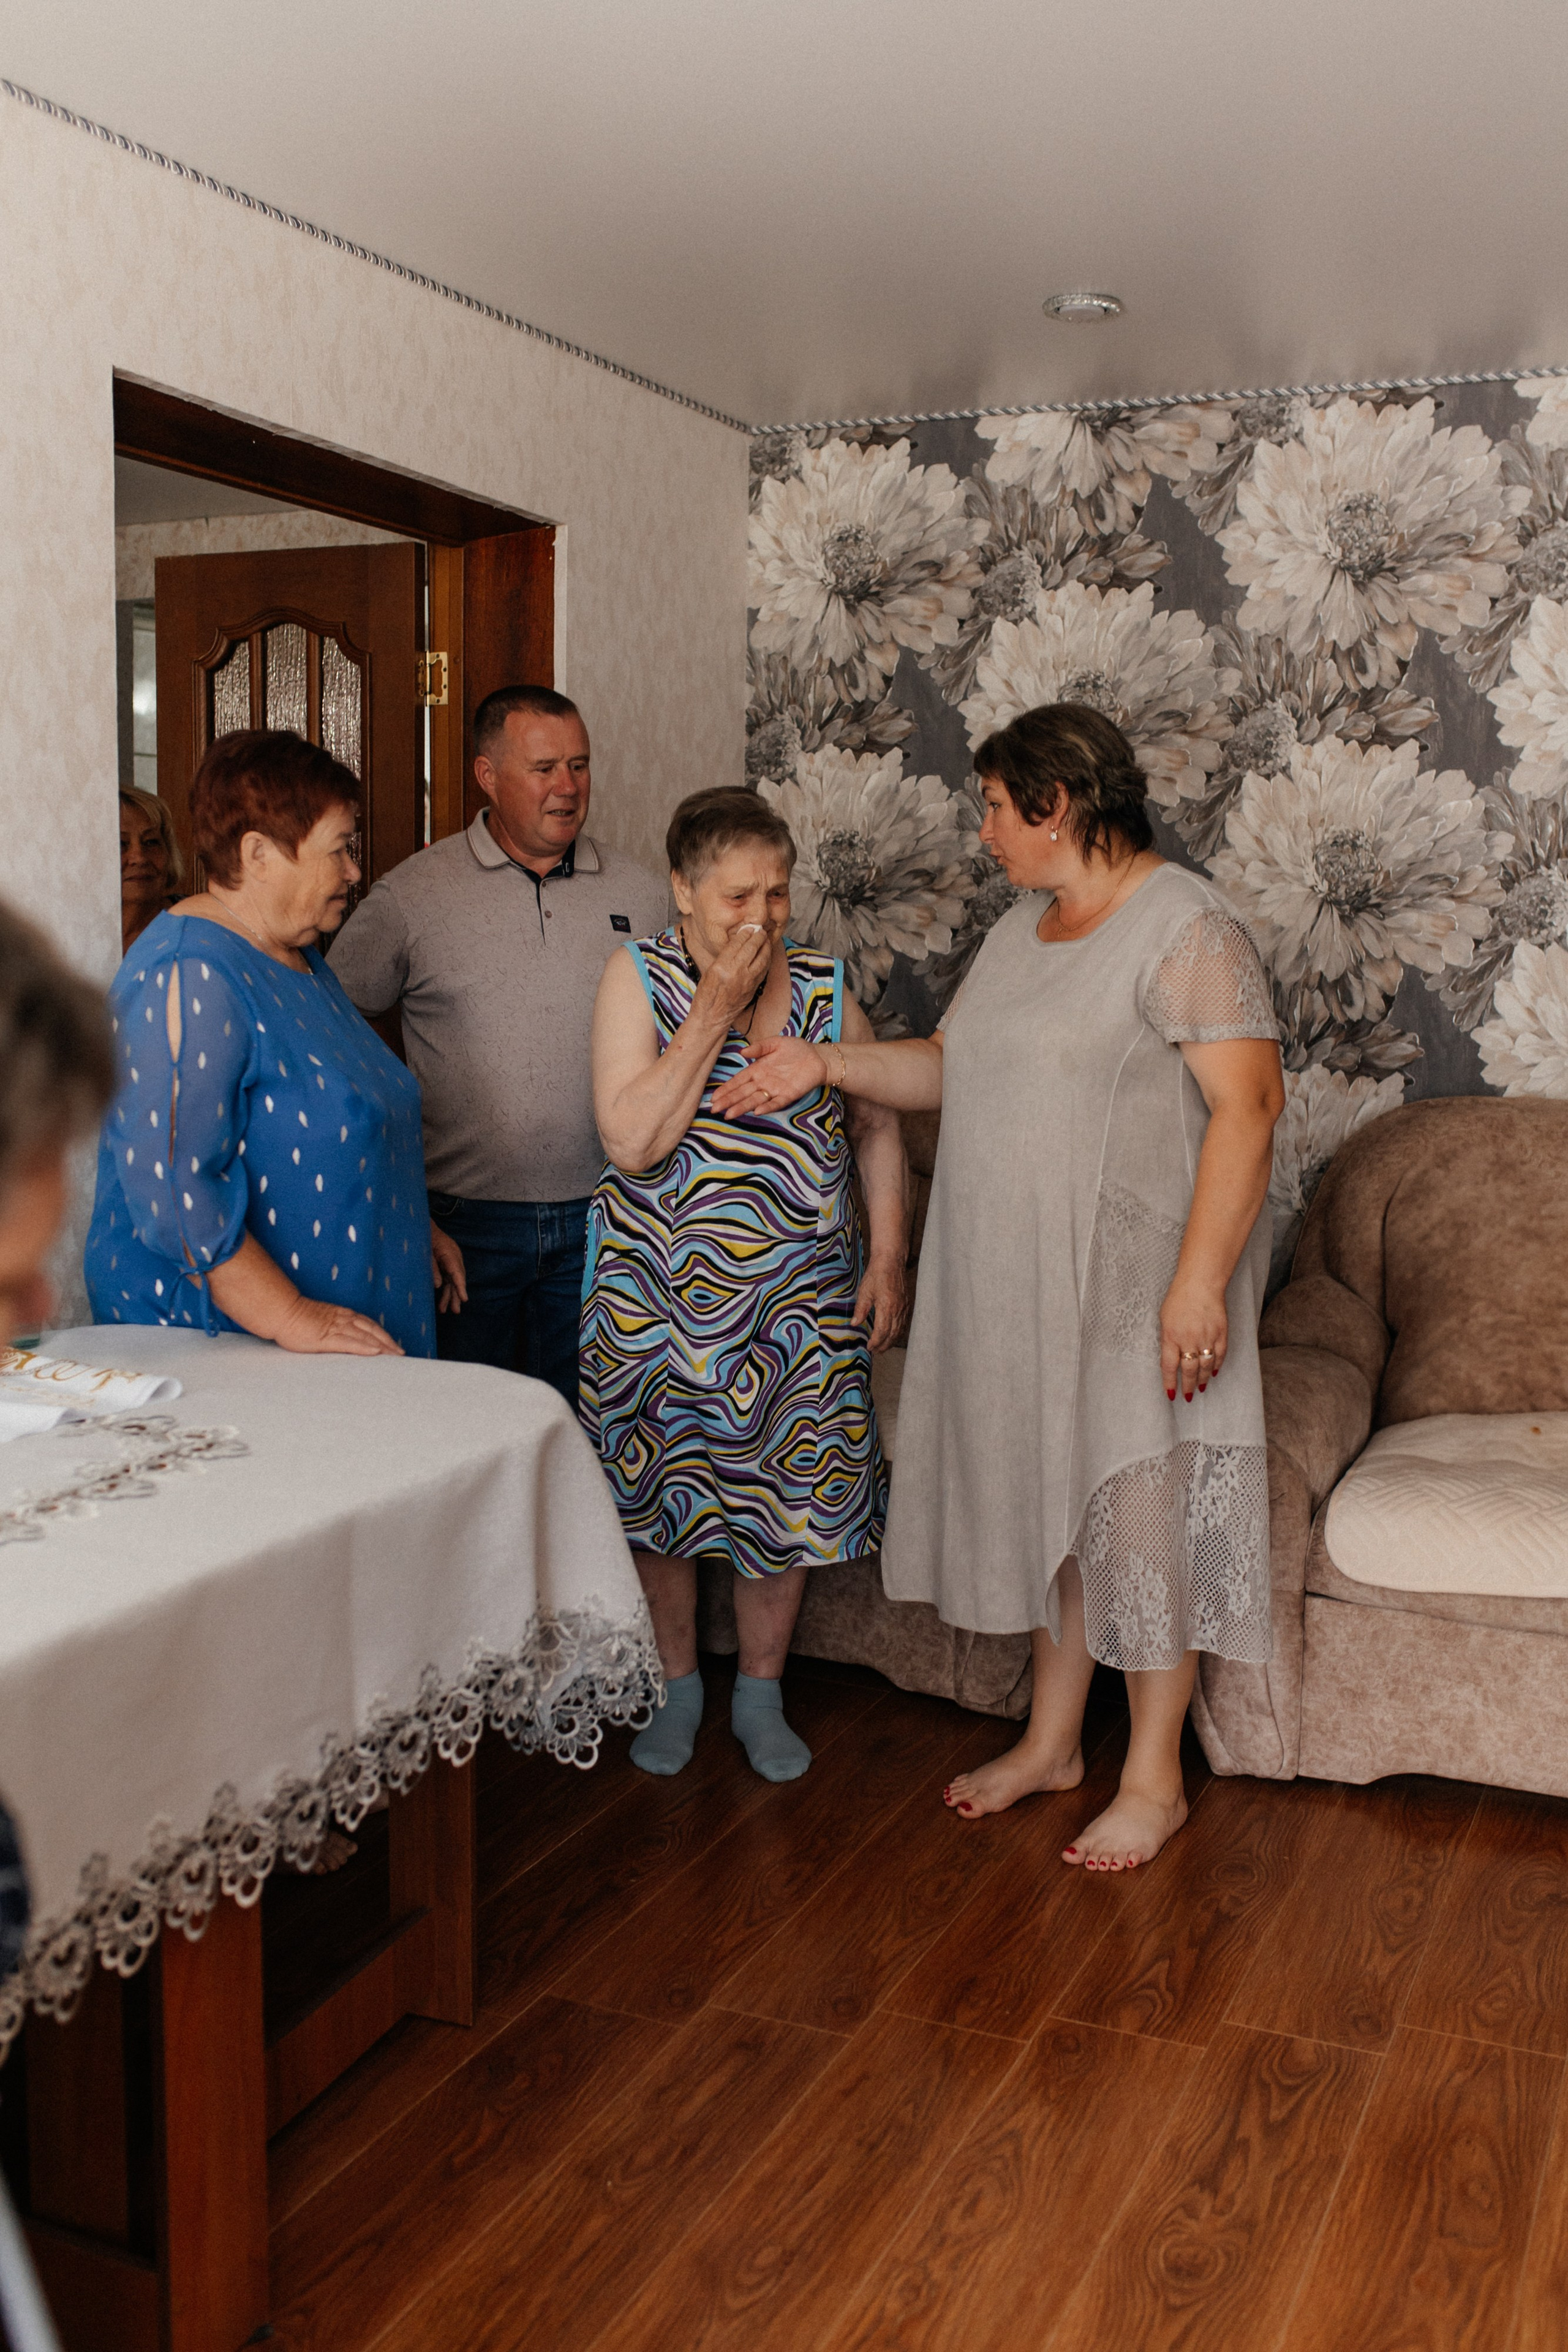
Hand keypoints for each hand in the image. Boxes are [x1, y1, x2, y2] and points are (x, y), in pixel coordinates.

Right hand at [273, 1295, 403, 1356]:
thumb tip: (347, 1338)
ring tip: (394, 1356)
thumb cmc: (298, 1319)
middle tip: (401, 1354)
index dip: (384, 1334)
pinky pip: (349, 1343)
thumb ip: (335, 1327)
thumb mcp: (322, 1321)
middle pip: (372, 1330)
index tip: (394, 1345)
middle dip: (388, 1342)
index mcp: (343, 1315)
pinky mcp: (326, 1339)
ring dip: (382, 1346)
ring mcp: (335, 1328)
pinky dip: (364, 1347)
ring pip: (365, 1337)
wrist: (282, 1313)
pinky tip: (375, 1352)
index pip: (369, 1325)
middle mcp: (343, 1320)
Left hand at [432, 1221, 467, 1315]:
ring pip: (453, 1280)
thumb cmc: (423, 1236)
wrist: (421, 1224)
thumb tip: (438, 1286)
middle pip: (458, 1279)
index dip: (461, 1287)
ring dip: (450, 1295)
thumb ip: (432, 1268)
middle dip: (457, 1295)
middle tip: (455, 1311)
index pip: (457, 1273)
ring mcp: (451, 1259)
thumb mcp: (424, 1252)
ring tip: (446, 1310)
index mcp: (450, 1252)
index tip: (464, 1299)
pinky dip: (446, 1289)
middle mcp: (454, 1256)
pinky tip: (443, 1301)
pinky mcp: (446, 1262)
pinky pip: (449, 1278)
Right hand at [691, 923, 772, 1029]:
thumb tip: (738, 942)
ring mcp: (747, 981)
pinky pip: (764, 969)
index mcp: (722, 966)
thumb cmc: (707, 995)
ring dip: (766, 946)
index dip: (745, 932)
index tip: (749, 926)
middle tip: (760, 929)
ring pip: (762, 958)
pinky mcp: (753, 988)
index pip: (738, 943)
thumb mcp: (709, 971)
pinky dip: (766, 959)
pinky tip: (766, 954)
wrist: (712, 1017)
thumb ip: (724, 956)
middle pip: (752, 948)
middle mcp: (736, 972)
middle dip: (758, 936)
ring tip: (765, 939)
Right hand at [710, 1034, 828, 1118]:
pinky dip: (767, 1106)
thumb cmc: (796, 1049)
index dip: (726, 1089)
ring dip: (742, 1107)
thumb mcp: (776, 1043)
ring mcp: (775, 1089)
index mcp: (758, 1069)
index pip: (738, 1081)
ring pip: (755, 1100)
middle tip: (714, 1109)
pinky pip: (776, 1102)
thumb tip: (743, 1052)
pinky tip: (756, 1111)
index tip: (714, 1097)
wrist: (818, 1056)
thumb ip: (759, 1047)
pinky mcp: (789, 1095)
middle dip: (728, 1101)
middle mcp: (764, 1081)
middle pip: (743, 1093)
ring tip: (729, 1114)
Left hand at [854, 1254, 907, 1353]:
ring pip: (900, 1330)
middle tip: (876, 1351)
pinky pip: (904, 1323)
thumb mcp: (864, 1292)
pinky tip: (893, 1335)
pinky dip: (898, 1332)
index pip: (882, 1331)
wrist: (891, 1261)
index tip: (869, 1347)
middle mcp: (898, 1309)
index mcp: (887, 1307)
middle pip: (892, 1334)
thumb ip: (861, 1309)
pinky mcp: (906, 1304)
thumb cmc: (877, 1274)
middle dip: (884, 1345)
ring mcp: (904, 1307)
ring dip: (892, 1341)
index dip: (876, 1341)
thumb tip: (855, 1324)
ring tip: (883, 1347)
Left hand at [1160, 1274, 1226, 1401]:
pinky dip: (1217, 1365)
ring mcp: (1207, 1337)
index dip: (1170, 1383)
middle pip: (1188, 1370)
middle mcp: (1189, 1339)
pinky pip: (1219, 1355)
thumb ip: (1167, 1340)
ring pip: (1205, 1366)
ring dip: (1202, 1379)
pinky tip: (1213, 1373)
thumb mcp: (1164, 1319)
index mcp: (1171, 1336)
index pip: (1169, 1366)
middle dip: (1187, 1386)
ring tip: (1199, 1389)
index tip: (1171, 1395)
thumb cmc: (1179, 1298)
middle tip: (1187, 1396)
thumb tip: (1171, 1360)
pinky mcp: (1221, 1332)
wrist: (1201, 1283)